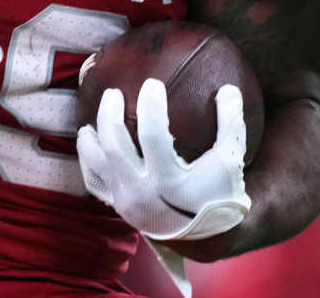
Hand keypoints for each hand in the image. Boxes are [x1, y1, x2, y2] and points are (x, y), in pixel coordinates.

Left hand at [76, 79, 250, 240]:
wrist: (206, 236)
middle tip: (113, 92)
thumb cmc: (219, 194)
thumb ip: (230, 125)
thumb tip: (229, 89)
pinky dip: (87, 158)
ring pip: (95, 161)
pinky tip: (91, 141)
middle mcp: (141, 191)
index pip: (152, 134)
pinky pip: (92, 179)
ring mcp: (124, 199)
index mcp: (169, 180)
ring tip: (90, 117)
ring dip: (90, 136)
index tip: (152, 83)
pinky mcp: (116, 205)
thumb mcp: (232, 161)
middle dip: (109, 113)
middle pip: (113, 144)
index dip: (151, 106)